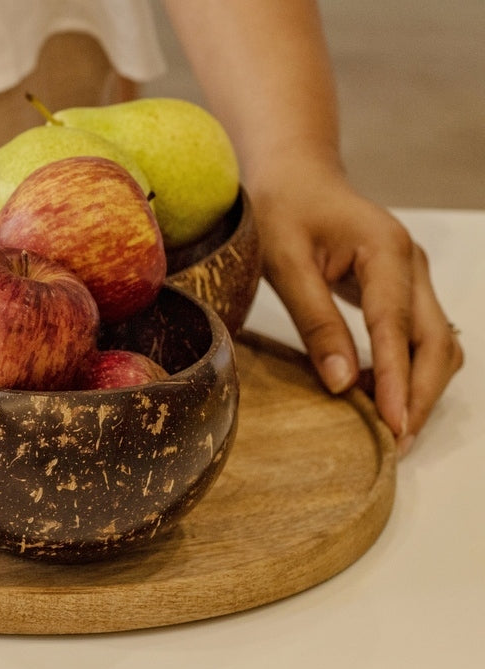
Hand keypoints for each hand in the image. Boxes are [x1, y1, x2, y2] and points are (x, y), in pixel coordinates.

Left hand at [254, 164, 462, 454]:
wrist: (294, 175)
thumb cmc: (282, 209)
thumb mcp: (285, 263)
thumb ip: (315, 321)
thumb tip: (342, 383)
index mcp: (385, 250)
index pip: (398, 327)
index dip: (398, 381)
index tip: (395, 426)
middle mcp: (413, 264)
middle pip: (435, 342)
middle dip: (421, 395)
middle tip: (397, 443)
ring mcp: (414, 276)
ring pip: (437, 343)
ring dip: (421, 387)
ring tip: (390, 429)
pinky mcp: (405, 288)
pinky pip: (420, 336)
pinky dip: (409, 370)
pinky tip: (380, 396)